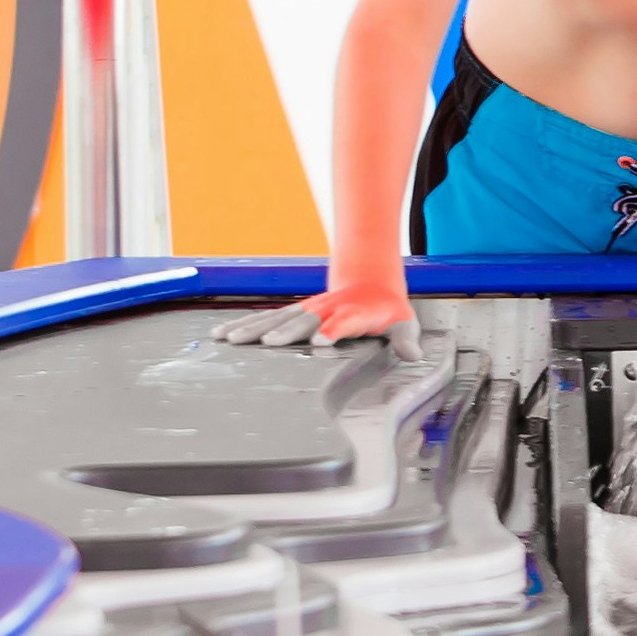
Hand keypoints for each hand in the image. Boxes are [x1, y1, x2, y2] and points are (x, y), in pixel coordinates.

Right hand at [211, 267, 410, 346]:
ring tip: (232, 340)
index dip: (332, 330)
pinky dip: (243, 325)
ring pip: (277, 318)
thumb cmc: (386, 309)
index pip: (342, 322)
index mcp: (353, 314)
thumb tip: (414, 354)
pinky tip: (222, 334)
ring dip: (254, 329)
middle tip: (270, 343)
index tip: (320, 341)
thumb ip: (406, 339)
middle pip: (304, 321)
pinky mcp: (292, 313)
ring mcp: (306, 310)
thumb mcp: (404, 323)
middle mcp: (325, 310)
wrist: (369, 281)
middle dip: (288, 332)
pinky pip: (265, 318)